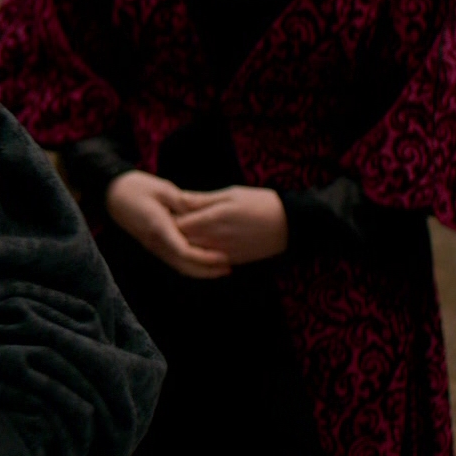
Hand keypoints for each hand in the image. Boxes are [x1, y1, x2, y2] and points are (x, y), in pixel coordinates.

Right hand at [106, 171, 231, 278]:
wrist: (111, 193)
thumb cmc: (136, 187)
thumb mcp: (162, 189)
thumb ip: (184, 203)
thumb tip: (204, 214)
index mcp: (158, 227)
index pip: (184, 251)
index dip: (205, 258)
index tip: (224, 256)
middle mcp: (155, 241)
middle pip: (184, 265)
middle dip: (207, 270)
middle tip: (229, 267)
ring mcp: (153, 246)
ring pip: (179, 266)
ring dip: (200, 271)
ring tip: (221, 268)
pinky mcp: (153, 245)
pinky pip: (174, 260)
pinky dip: (191, 264)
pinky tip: (204, 261)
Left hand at [174, 185, 288, 265]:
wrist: (291, 225)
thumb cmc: (261, 203)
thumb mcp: (231, 194)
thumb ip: (202, 200)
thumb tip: (177, 199)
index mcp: (214, 218)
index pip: (178, 224)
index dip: (168, 218)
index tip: (164, 210)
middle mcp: (216, 238)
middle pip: (182, 240)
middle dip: (172, 232)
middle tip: (167, 221)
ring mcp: (224, 252)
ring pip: (193, 252)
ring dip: (184, 243)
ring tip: (180, 232)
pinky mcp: (232, 260)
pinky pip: (208, 260)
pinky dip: (199, 253)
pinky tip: (197, 243)